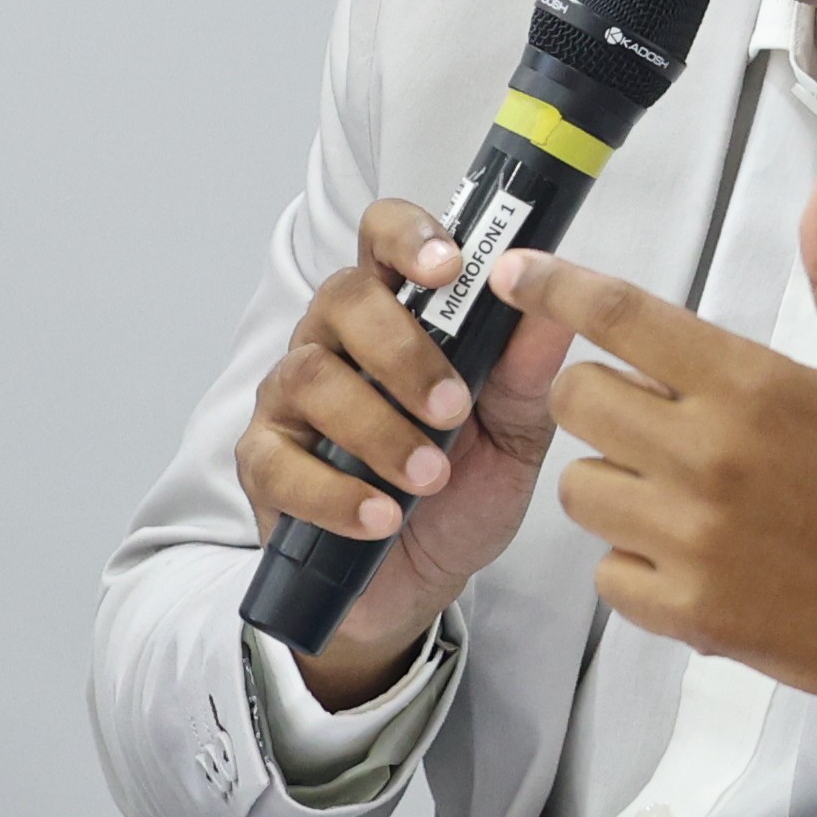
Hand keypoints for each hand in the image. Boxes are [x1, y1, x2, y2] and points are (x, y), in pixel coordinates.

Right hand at [235, 197, 578, 699]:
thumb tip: (552, 298)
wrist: (428, 580)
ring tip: (430, 477)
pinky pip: (279, 463)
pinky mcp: (264, 465)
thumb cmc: (465, 486)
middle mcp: (334, 342)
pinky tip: (381, 518)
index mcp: (397, 314)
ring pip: (310, 377)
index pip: (383, 238)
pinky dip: (336, 493)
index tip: (451, 267)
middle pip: (343, 299)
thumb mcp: (517, 430)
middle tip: (454, 409)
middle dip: (404, 352)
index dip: (410, 236)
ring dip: (379, 428)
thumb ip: (529, 368)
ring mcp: (289, 401)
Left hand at [493, 165, 816, 816]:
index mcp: (755, 386)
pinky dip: (636, 564)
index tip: (519, 275)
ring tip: (678, 491)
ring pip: (580, 489)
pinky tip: (692, 556)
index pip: (621, 317)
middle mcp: (710, 457)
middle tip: (655, 413)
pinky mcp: (688, 612)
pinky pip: (607, 572)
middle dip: (602, 397)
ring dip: (615, 482)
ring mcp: (692, 540)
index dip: (556, 286)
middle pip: (575, 398)